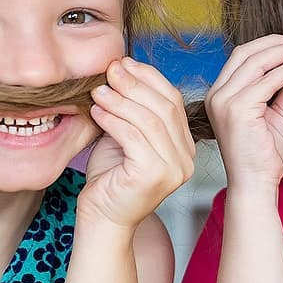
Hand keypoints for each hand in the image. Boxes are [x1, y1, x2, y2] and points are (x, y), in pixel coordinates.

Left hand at [81, 58, 194, 230]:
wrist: (102, 219)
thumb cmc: (111, 178)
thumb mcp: (125, 135)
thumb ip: (131, 109)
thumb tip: (122, 67)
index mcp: (184, 146)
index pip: (173, 100)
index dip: (149, 77)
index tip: (124, 63)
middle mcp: (186, 158)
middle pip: (164, 107)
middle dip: (134, 84)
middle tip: (110, 70)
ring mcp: (174, 168)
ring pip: (149, 120)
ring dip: (121, 100)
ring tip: (98, 90)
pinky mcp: (154, 175)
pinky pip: (133, 137)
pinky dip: (113, 119)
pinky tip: (96, 112)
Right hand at [204, 35, 282, 192]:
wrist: (255, 185)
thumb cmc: (264, 157)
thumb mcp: (280, 117)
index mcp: (220, 94)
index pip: (242, 56)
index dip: (270, 45)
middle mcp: (217, 95)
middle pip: (246, 52)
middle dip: (278, 43)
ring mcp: (223, 101)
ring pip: (255, 61)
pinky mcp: (237, 110)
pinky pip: (266, 81)